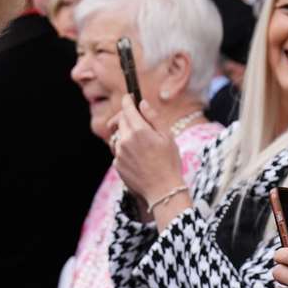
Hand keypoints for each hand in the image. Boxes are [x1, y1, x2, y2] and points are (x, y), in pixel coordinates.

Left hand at [111, 95, 184, 212]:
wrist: (162, 190)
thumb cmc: (169, 163)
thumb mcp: (167, 136)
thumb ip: (153, 117)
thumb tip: (142, 103)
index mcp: (139, 130)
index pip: (127, 108)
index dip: (127, 100)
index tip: (129, 97)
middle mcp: (125, 140)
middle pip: (121, 121)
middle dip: (127, 117)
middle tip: (139, 120)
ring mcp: (119, 153)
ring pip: (119, 136)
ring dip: (127, 134)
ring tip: (142, 144)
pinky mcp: (117, 164)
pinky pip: (119, 151)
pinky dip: (126, 149)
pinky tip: (140, 158)